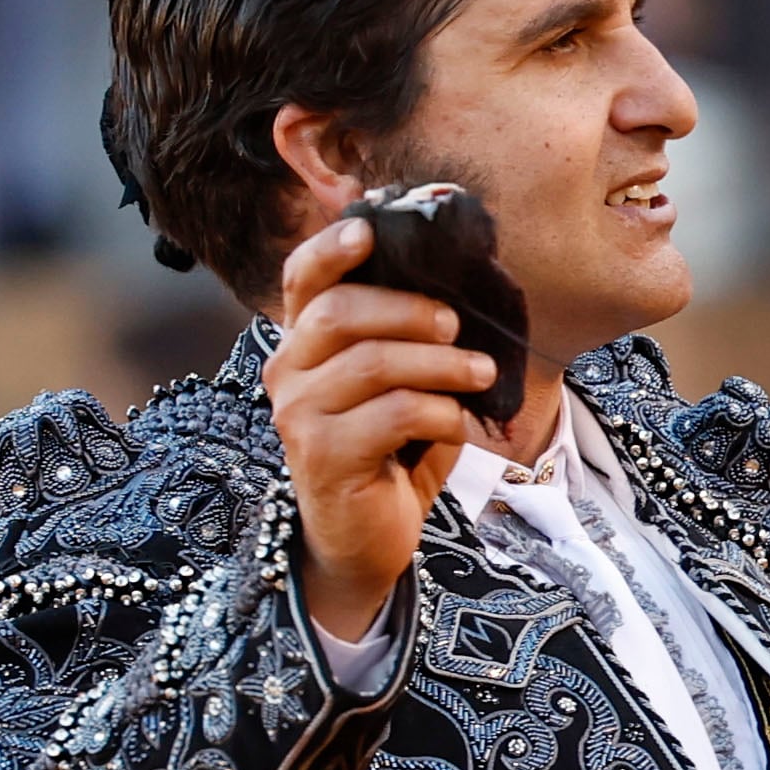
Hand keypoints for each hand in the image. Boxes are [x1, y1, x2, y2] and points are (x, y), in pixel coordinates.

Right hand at [265, 220, 499, 639]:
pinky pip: (393, 413)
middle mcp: (288, 372)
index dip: (331, 248)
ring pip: (372, 362)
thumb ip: (411, 338)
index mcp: (304, 344)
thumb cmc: (390, 452)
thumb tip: (464, 293)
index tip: (369, 231)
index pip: (301, 279)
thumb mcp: (402, 384)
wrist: (366, 538)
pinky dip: (440, 412)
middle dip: (409, 309)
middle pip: (339, 312)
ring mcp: (299, 414)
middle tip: (456, 325)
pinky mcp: (323, 455)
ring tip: (481, 374)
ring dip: (440, 364)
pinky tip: (460, 424)